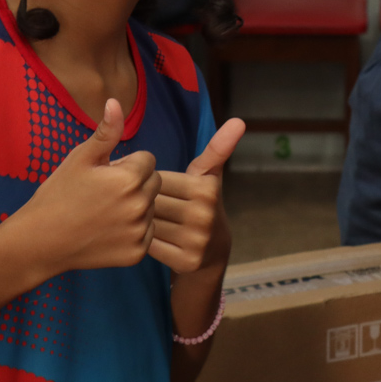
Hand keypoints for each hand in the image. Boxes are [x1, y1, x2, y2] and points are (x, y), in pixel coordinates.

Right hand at [11, 99, 160, 275]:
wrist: (38, 242)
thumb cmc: (57, 195)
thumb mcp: (80, 159)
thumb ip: (105, 132)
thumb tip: (116, 102)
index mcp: (130, 179)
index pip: (147, 160)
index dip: (125, 165)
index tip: (104, 176)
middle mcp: (141, 206)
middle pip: (154, 182)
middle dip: (135, 184)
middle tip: (104, 194)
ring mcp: (140, 232)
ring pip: (151, 208)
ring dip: (135, 207)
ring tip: (103, 213)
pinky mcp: (137, 254)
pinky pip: (146, 233)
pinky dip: (133, 231)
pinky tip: (107, 231)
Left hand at [149, 118, 245, 274]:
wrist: (212, 252)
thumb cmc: (201, 204)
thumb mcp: (208, 176)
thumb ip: (217, 148)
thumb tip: (239, 120)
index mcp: (207, 188)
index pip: (158, 180)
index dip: (150, 184)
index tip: (155, 190)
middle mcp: (204, 214)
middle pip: (152, 202)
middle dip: (144, 203)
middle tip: (149, 207)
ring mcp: (197, 240)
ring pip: (148, 223)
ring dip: (141, 222)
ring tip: (147, 222)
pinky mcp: (186, 261)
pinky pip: (149, 246)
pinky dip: (143, 241)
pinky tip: (149, 238)